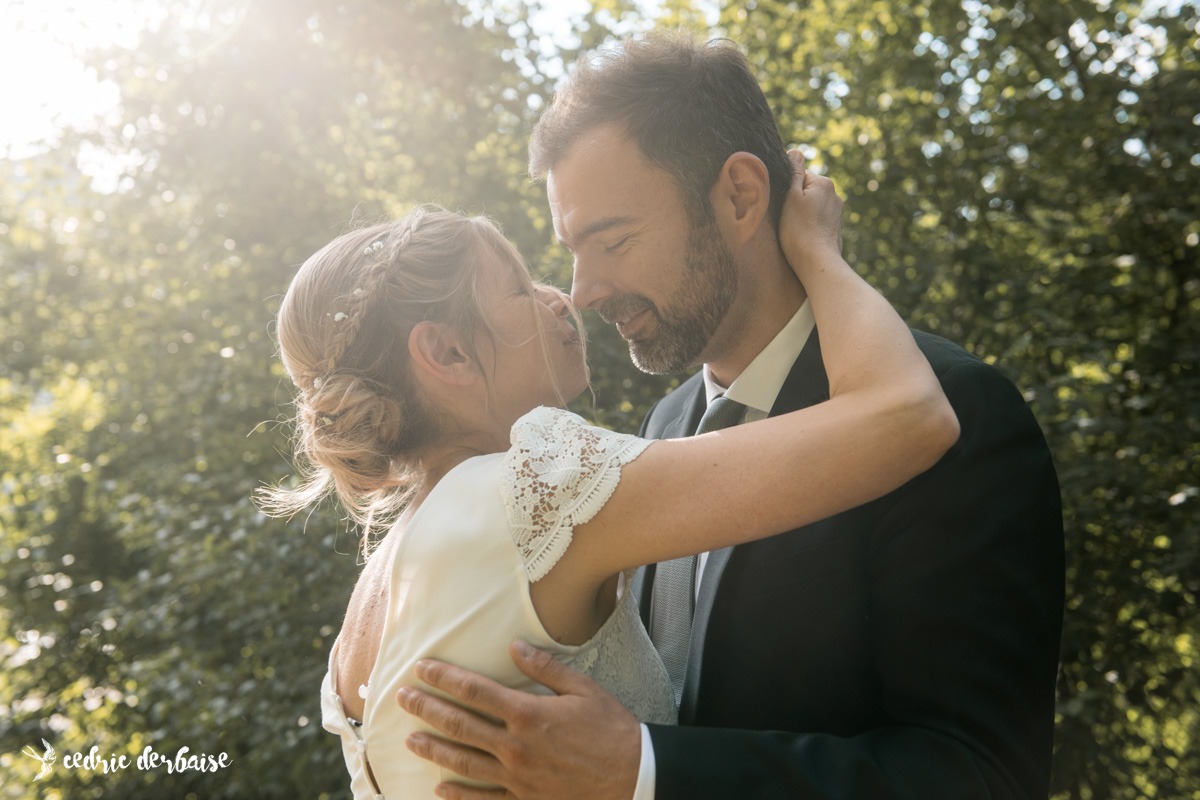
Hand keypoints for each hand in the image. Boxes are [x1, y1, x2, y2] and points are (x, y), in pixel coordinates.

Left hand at [398, 639, 641, 799]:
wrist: (632, 777)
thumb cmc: (610, 730)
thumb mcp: (583, 689)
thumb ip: (544, 668)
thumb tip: (514, 645)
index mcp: (528, 714)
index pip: (474, 692)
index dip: (444, 678)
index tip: (423, 668)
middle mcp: (515, 747)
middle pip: (459, 725)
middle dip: (427, 709)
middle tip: (402, 699)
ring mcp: (517, 778)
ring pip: (464, 763)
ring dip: (433, 750)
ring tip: (410, 740)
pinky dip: (459, 795)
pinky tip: (440, 788)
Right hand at [778, 149, 843, 279]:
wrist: (816, 263)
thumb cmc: (799, 230)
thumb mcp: (791, 197)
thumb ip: (794, 173)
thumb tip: (796, 151)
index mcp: (824, 183)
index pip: (798, 176)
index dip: (785, 189)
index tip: (780, 204)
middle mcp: (834, 195)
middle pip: (805, 191)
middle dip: (794, 201)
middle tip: (784, 218)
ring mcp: (837, 213)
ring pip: (811, 207)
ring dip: (801, 215)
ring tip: (793, 230)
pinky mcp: (835, 229)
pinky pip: (817, 221)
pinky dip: (808, 226)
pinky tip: (802, 237)